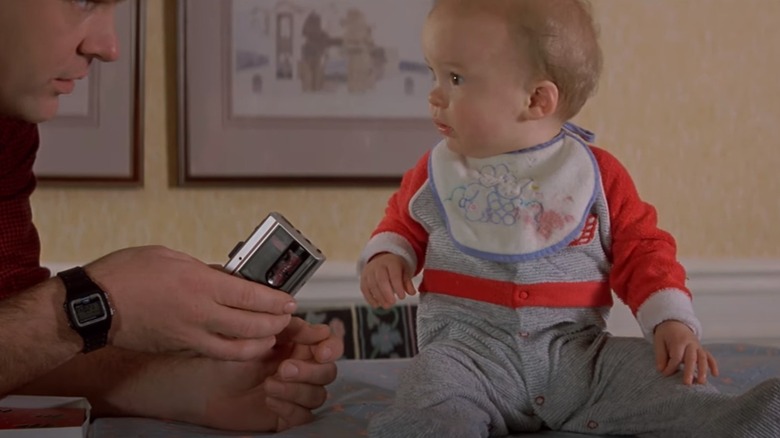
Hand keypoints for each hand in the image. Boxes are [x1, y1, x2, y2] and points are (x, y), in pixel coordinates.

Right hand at [84, 246, 297, 360]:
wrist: (94, 306)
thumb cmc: (127, 274)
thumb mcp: (172, 257)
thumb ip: (204, 270)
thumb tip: (228, 278)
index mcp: (200, 285)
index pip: (251, 297)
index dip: (275, 301)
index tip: (289, 300)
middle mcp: (199, 314)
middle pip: (252, 326)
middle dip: (275, 323)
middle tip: (285, 316)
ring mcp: (190, 336)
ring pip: (237, 349)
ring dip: (259, 343)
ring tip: (269, 334)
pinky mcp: (180, 348)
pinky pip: (215, 352)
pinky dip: (234, 350)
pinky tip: (241, 343)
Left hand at [167, 317, 342, 431]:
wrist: (201, 385)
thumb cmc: (224, 360)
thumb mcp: (257, 336)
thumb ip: (286, 329)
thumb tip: (313, 326)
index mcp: (298, 346)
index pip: (330, 345)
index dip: (331, 347)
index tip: (320, 350)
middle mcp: (301, 369)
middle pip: (328, 372)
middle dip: (309, 370)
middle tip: (284, 368)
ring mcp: (294, 393)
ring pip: (318, 395)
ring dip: (296, 389)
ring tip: (269, 384)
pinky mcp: (286, 415)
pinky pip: (305, 416)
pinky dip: (290, 407)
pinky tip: (269, 399)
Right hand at [360, 253, 415, 308]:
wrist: (381, 259)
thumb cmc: (395, 267)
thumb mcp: (404, 270)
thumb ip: (407, 282)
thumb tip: (412, 293)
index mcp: (391, 262)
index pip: (394, 274)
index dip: (398, 287)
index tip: (402, 297)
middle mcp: (378, 265)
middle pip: (381, 279)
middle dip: (387, 293)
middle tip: (393, 303)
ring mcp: (369, 272)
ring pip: (372, 285)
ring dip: (379, 297)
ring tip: (387, 305)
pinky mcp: (363, 278)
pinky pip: (365, 289)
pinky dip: (370, 298)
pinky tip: (377, 304)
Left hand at [653, 320, 718, 384]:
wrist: (675, 322)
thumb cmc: (665, 334)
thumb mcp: (658, 341)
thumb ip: (660, 356)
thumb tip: (661, 370)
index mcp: (678, 341)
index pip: (676, 356)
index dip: (671, 367)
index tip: (664, 374)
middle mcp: (690, 343)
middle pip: (691, 358)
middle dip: (689, 371)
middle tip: (687, 383)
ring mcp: (698, 346)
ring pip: (702, 358)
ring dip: (703, 370)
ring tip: (701, 382)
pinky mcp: (702, 348)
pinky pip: (709, 356)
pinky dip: (713, 365)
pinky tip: (715, 375)